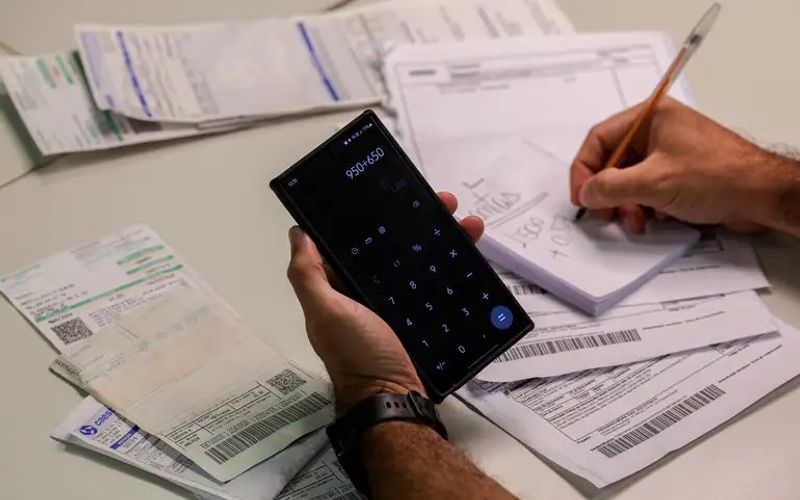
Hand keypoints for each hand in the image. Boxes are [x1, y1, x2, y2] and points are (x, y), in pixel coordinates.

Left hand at [287, 193, 483, 412]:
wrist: (395, 399)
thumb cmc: (357, 353)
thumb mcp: (326, 312)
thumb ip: (308, 275)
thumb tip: (297, 232)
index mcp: (340, 286)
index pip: (355, 240)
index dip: (373, 215)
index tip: (396, 193)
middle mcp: (367, 292)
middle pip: (392, 246)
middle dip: (417, 221)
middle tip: (445, 203)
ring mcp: (396, 305)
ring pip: (419, 261)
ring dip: (443, 238)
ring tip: (468, 223)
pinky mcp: (421, 317)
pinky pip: (436, 284)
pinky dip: (454, 267)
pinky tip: (472, 251)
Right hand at [570, 97, 794, 233]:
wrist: (762, 195)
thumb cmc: (718, 176)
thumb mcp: (654, 183)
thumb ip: (612, 187)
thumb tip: (587, 192)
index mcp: (650, 117)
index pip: (600, 138)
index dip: (585, 168)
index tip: (582, 195)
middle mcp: (657, 131)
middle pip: (612, 160)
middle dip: (607, 190)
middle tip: (605, 212)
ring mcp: (668, 152)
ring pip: (628, 177)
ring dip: (626, 202)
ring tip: (635, 220)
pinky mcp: (678, 172)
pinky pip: (646, 187)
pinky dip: (643, 205)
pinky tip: (654, 218)